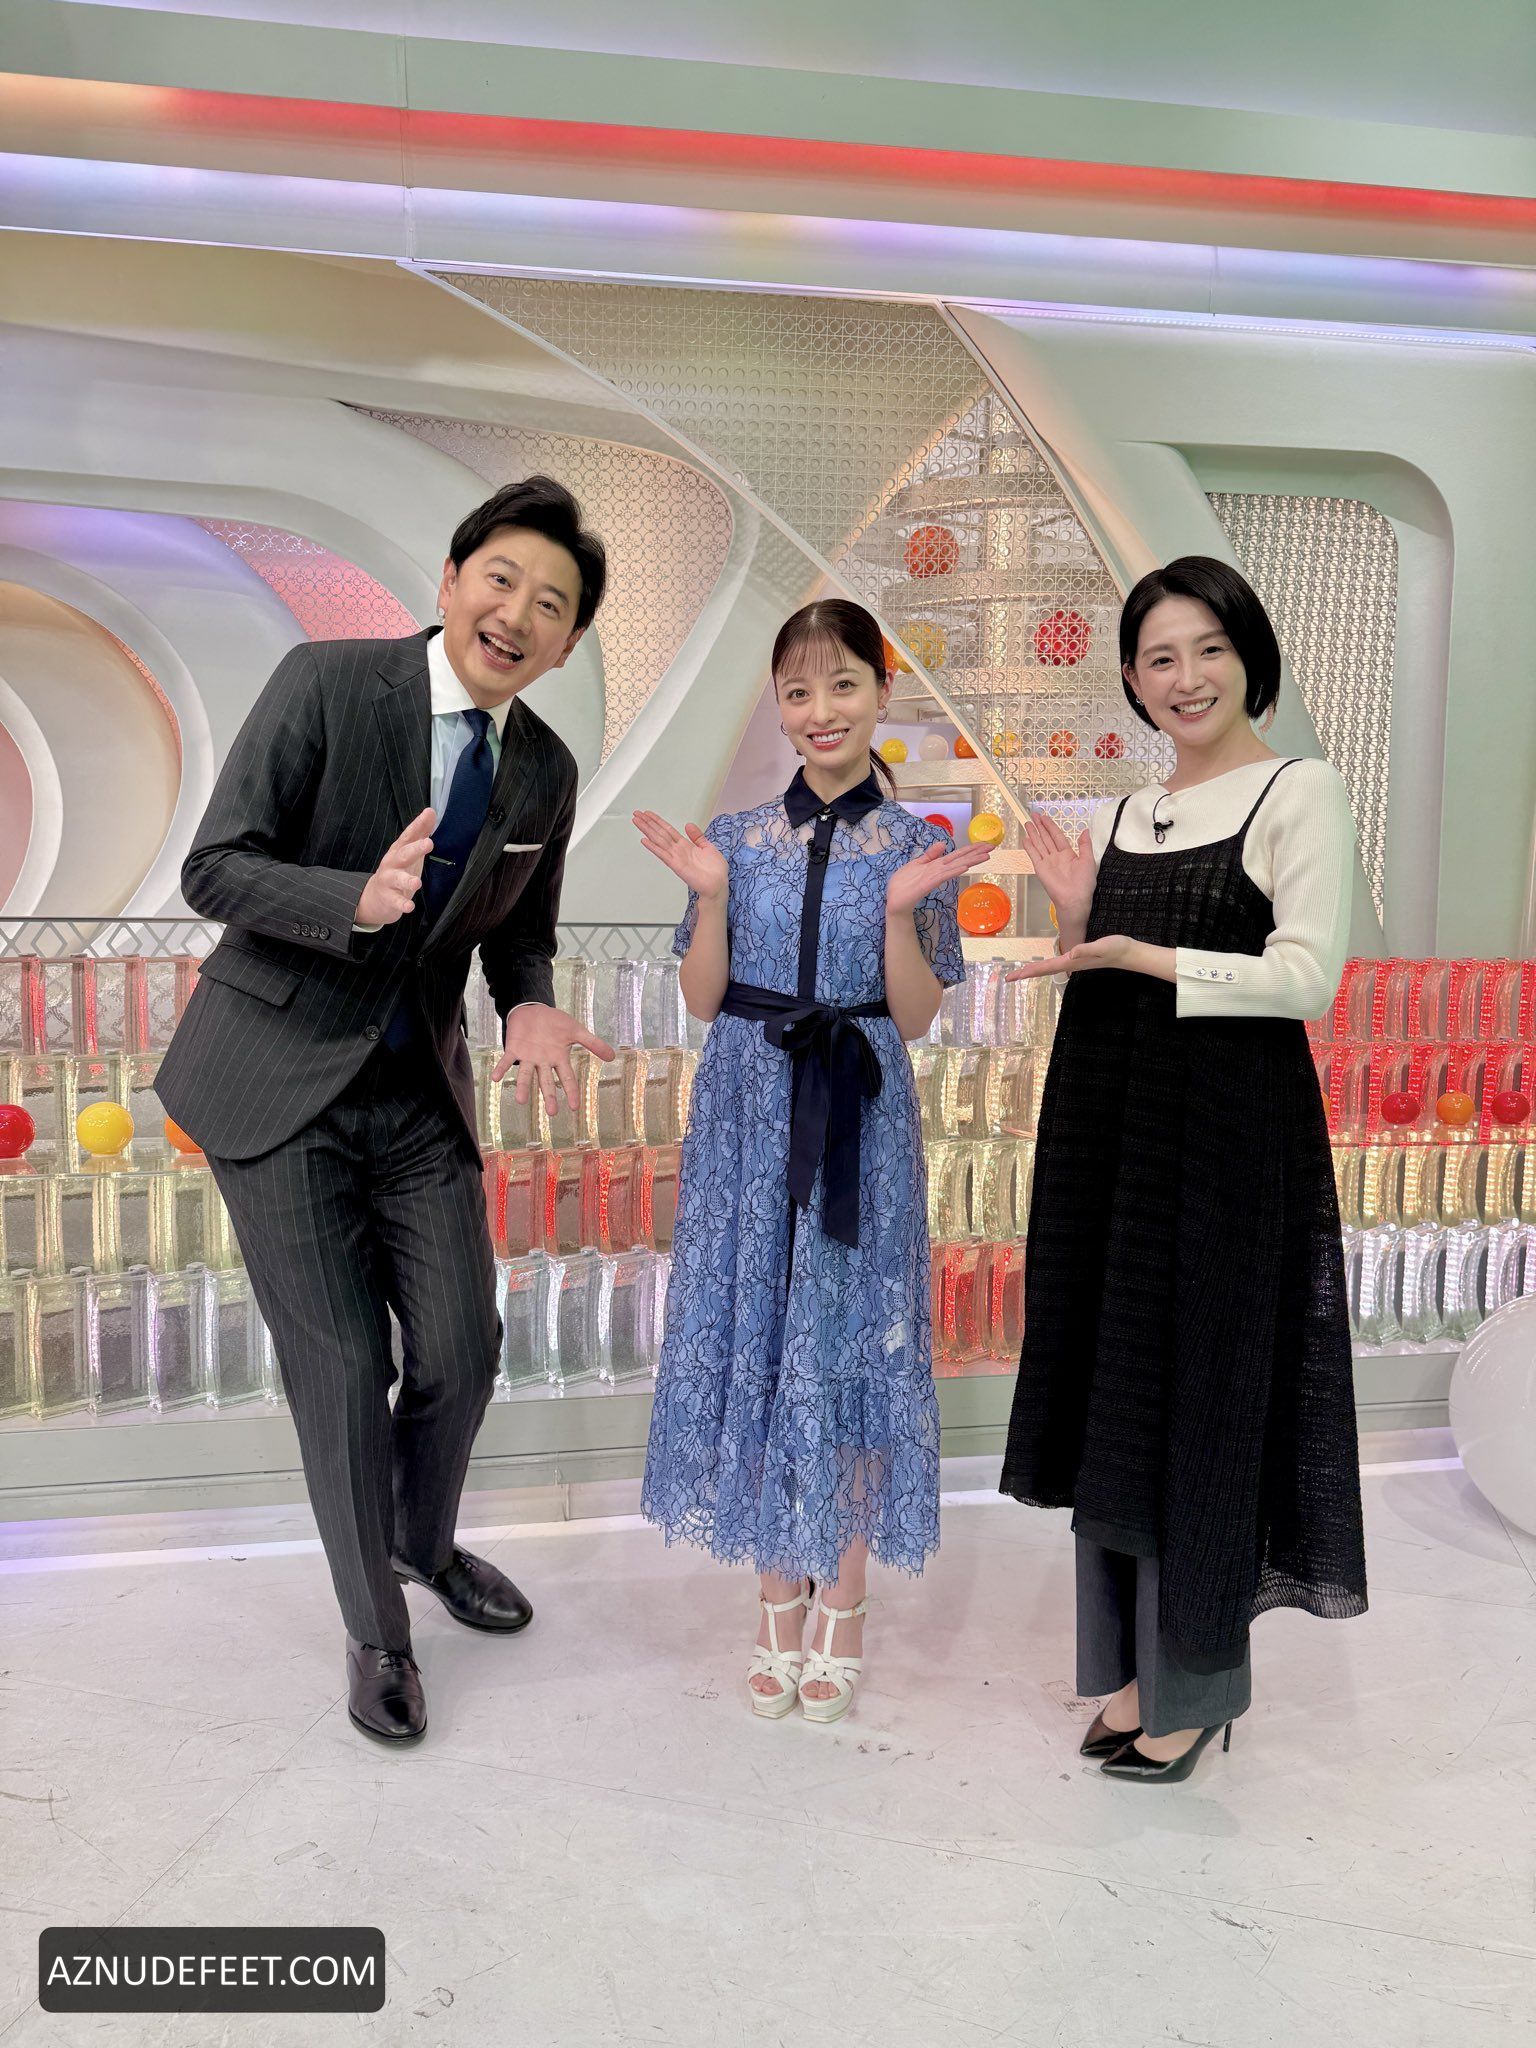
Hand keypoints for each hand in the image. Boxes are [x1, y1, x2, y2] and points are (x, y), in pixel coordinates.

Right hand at [355, 807, 435, 925]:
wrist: (376, 897)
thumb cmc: (398, 869)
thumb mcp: (409, 850)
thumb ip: (420, 832)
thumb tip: (430, 811)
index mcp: (399, 850)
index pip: (409, 835)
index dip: (418, 825)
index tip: (429, 814)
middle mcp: (392, 863)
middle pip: (403, 854)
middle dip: (415, 848)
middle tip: (429, 843)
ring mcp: (389, 880)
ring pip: (397, 879)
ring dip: (406, 880)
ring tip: (417, 882)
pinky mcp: (388, 898)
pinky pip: (395, 901)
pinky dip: (402, 904)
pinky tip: (409, 907)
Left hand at [491, 1003, 617, 1115]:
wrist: (533, 1010)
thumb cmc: (555, 1023)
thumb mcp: (576, 1031)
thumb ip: (593, 1043)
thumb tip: (613, 1056)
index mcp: (559, 1059)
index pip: (567, 1078)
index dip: (571, 1092)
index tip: (574, 1108)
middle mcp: (543, 1062)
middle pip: (547, 1082)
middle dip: (548, 1096)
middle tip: (551, 1113)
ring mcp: (528, 1057)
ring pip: (526, 1075)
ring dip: (523, 1087)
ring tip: (521, 1100)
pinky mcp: (514, 1049)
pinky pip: (507, 1060)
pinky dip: (501, 1068)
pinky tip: (495, 1078)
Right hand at [632, 812, 727, 899]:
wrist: (718, 885)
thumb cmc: (715, 870)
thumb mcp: (708, 847)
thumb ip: (697, 836)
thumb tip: (688, 824)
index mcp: (685, 845)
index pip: (668, 830)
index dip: (658, 821)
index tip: (648, 814)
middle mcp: (678, 850)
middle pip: (660, 833)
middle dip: (648, 823)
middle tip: (637, 814)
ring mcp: (676, 857)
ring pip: (658, 840)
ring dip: (647, 830)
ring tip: (637, 821)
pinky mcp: (676, 865)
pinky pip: (663, 854)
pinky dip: (653, 847)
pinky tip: (644, 840)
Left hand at [885, 838, 991, 916]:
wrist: (895, 900)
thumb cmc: (904, 883)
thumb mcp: (917, 864)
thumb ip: (930, 855)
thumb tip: (944, 843)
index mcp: (937, 865)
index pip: (957, 855)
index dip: (971, 849)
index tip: (986, 844)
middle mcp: (939, 871)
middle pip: (960, 859)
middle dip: (976, 853)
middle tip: (993, 847)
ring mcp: (934, 877)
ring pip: (955, 866)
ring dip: (970, 861)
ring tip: (985, 856)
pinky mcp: (927, 884)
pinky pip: (942, 876)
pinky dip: (953, 871)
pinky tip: (964, 867)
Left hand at [1004, 936, 1138, 981]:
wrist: (1129, 953)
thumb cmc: (1117, 948)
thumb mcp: (1102, 946)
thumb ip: (1087, 949)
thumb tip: (1071, 952)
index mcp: (1072, 962)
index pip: (1046, 967)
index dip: (1029, 971)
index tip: (1013, 977)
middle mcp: (1071, 964)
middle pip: (1044, 970)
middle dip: (1026, 973)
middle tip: (1009, 978)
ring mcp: (1075, 963)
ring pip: (1050, 968)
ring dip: (1035, 970)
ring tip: (1021, 973)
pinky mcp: (1079, 959)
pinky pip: (1057, 964)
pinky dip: (1046, 966)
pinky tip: (1044, 966)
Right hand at [1022, 810, 1095, 928]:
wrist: (1074, 898)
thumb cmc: (1084, 882)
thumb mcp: (1088, 860)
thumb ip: (1085, 845)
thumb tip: (1085, 830)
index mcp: (1068, 854)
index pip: (1057, 836)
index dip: (1050, 826)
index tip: (1044, 817)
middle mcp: (1056, 856)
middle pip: (1045, 838)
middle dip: (1039, 826)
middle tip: (1033, 815)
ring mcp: (1047, 862)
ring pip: (1038, 844)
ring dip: (1033, 833)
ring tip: (1027, 822)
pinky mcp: (1040, 868)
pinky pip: (1034, 855)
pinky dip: (1029, 847)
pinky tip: (1025, 838)